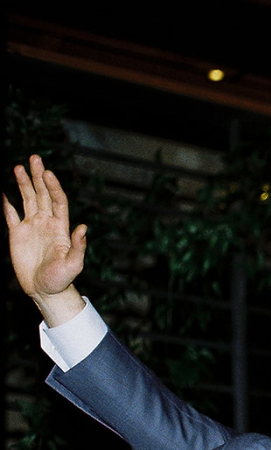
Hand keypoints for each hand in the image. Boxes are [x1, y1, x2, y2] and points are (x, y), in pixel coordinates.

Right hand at [4, 155, 88, 325]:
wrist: (45, 290)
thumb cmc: (62, 279)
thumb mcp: (74, 264)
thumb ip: (78, 246)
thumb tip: (83, 227)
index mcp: (61, 228)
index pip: (58, 201)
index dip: (54, 187)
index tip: (48, 173)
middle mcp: (47, 223)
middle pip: (43, 195)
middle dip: (39, 177)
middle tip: (34, 158)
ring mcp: (32, 227)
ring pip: (27, 200)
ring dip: (24, 184)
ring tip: (19, 167)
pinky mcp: (17, 234)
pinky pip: (10, 215)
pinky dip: (6, 203)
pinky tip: (2, 191)